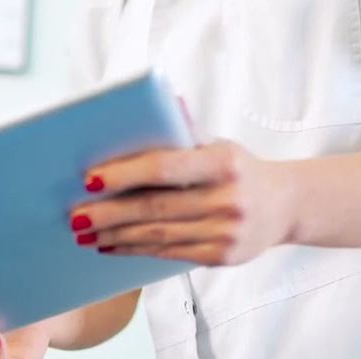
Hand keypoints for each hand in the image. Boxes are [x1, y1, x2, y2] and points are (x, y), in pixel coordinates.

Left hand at [70, 141, 297, 265]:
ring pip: (156, 235)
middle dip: (108, 213)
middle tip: (75, 216)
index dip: (124, 174)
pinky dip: (134, 250)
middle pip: (153, 207)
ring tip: (84, 233)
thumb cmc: (238, 169)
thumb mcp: (220, 144)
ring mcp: (225, 231)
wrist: (286, 206)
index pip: (164, 168)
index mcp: (223, 164)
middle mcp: (226, 199)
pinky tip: (109, 246)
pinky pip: (167, 254)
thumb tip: (161, 99)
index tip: (88, 179)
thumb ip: (187, 130)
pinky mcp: (221, 256)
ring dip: (114, 235)